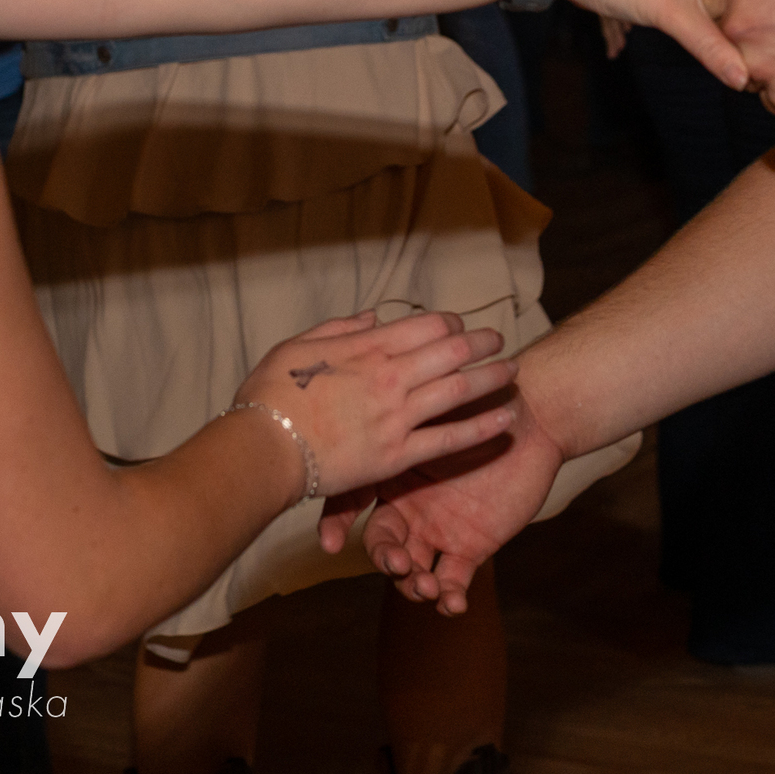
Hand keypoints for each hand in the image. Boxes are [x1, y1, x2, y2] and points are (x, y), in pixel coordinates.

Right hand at [238, 310, 516, 501]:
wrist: (262, 449)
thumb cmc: (269, 398)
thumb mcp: (296, 346)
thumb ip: (339, 330)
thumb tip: (372, 318)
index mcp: (366, 349)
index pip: (423, 327)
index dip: (448, 324)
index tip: (460, 326)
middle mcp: (389, 377)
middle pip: (450, 352)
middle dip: (480, 343)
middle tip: (499, 340)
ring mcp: (397, 416)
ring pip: (458, 390)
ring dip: (490, 377)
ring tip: (512, 371)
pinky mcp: (398, 455)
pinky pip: (450, 439)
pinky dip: (482, 427)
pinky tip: (506, 419)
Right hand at [330, 391, 568, 611]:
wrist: (533, 422)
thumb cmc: (482, 404)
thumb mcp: (437, 409)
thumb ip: (405, 421)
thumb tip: (368, 412)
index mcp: (391, 474)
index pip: (352, 502)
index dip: (336, 524)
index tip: (330, 544)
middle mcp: (408, 508)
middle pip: (382, 544)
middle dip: (385, 560)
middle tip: (399, 563)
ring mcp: (437, 531)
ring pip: (412, 570)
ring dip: (412, 585)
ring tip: (426, 586)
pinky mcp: (470, 549)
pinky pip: (453, 581)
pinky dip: (449, 598)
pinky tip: (453, 604)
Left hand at [560, 0, 750, 87]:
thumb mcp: (673, 15)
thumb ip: (711, 47)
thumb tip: (744, 79)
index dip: (769, 16)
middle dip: (734, 28)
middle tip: (748, 63)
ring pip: (704, 2)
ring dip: (700, 30)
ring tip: (715, 59)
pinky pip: (674, 3)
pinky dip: (665, 25)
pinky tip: (632, 48)